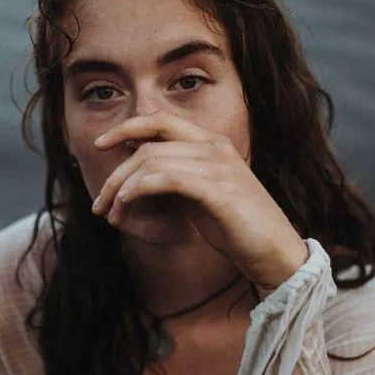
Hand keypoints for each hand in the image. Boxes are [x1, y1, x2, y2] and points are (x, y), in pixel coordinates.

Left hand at [91, 112, 309, 289]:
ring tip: (112, 215)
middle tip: (100, 203)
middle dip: (117, 174)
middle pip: (149, 145)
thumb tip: (137, 176)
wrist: (275, 253)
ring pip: (153, 162)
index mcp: (212, 143)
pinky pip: (169, 179)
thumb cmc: (237, 228)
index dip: (127, 127)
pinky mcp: (220, 192)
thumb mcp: (200, 197)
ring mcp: (219, 168)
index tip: (101, 144)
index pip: (161, 120)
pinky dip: (141, 189)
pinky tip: (129, 205)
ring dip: (123, 189)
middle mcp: (215, 148)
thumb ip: (175, 179)